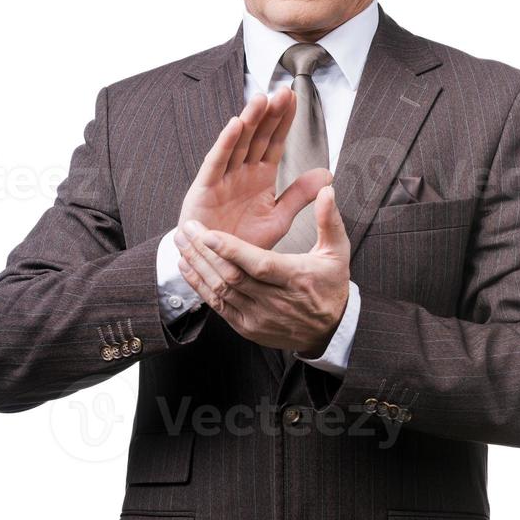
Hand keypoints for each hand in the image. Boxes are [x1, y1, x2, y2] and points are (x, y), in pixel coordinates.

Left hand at [175, 185, 350, 355]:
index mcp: (296, 279)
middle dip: (205, 252)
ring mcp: (258, 318)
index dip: (231, 250)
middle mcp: (275, 302)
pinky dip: (200, 286)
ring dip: (198, 266)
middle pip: (232, 276)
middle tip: (187, 229)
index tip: (209, 234)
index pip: (259, 264)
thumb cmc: (331, 285)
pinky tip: (188, 268)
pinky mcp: (247, 328)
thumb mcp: (337, 252)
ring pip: (221, 291)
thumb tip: (327, 190)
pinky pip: (218, 307)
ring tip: (182, 243)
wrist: (329, 330)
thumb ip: (329, 220)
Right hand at [176, 86, 332, 251]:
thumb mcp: (278, 218)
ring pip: (238, 143)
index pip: (274, 142)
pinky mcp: (205, 189)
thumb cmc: (244, 242)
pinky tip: (235, 125)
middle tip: (282, 92)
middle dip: (269, 114)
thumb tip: (328, 174)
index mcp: (260, 176)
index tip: (295, 98)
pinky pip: (216, 163)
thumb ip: (300, 195)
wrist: (218, 267)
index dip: (284, 121)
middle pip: (257, 136)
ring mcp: (222, 178)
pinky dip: (225, 144)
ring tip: (261, 100)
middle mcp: (241, 172)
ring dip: (249, 121)